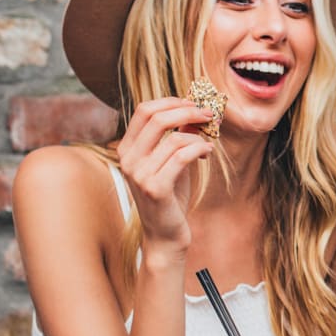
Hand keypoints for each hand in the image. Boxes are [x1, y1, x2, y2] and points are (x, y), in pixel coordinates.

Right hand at [116, 97, 215, 252]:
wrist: (165, 234)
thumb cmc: (170, 197)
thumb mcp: (171, 161)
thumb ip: (176, 137)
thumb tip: (193, 111)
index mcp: (127, 148)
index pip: (144, 110)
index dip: (171, 101)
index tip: (193, 103)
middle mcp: (128, 159)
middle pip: (157, 117)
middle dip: (188, 111)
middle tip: (208, 115)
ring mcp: (139, 174)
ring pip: (174, 138)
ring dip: (198, 137)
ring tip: (207, 146)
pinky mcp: (155, 188)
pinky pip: (182, 157)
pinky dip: (199, 150)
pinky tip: (207, 154)